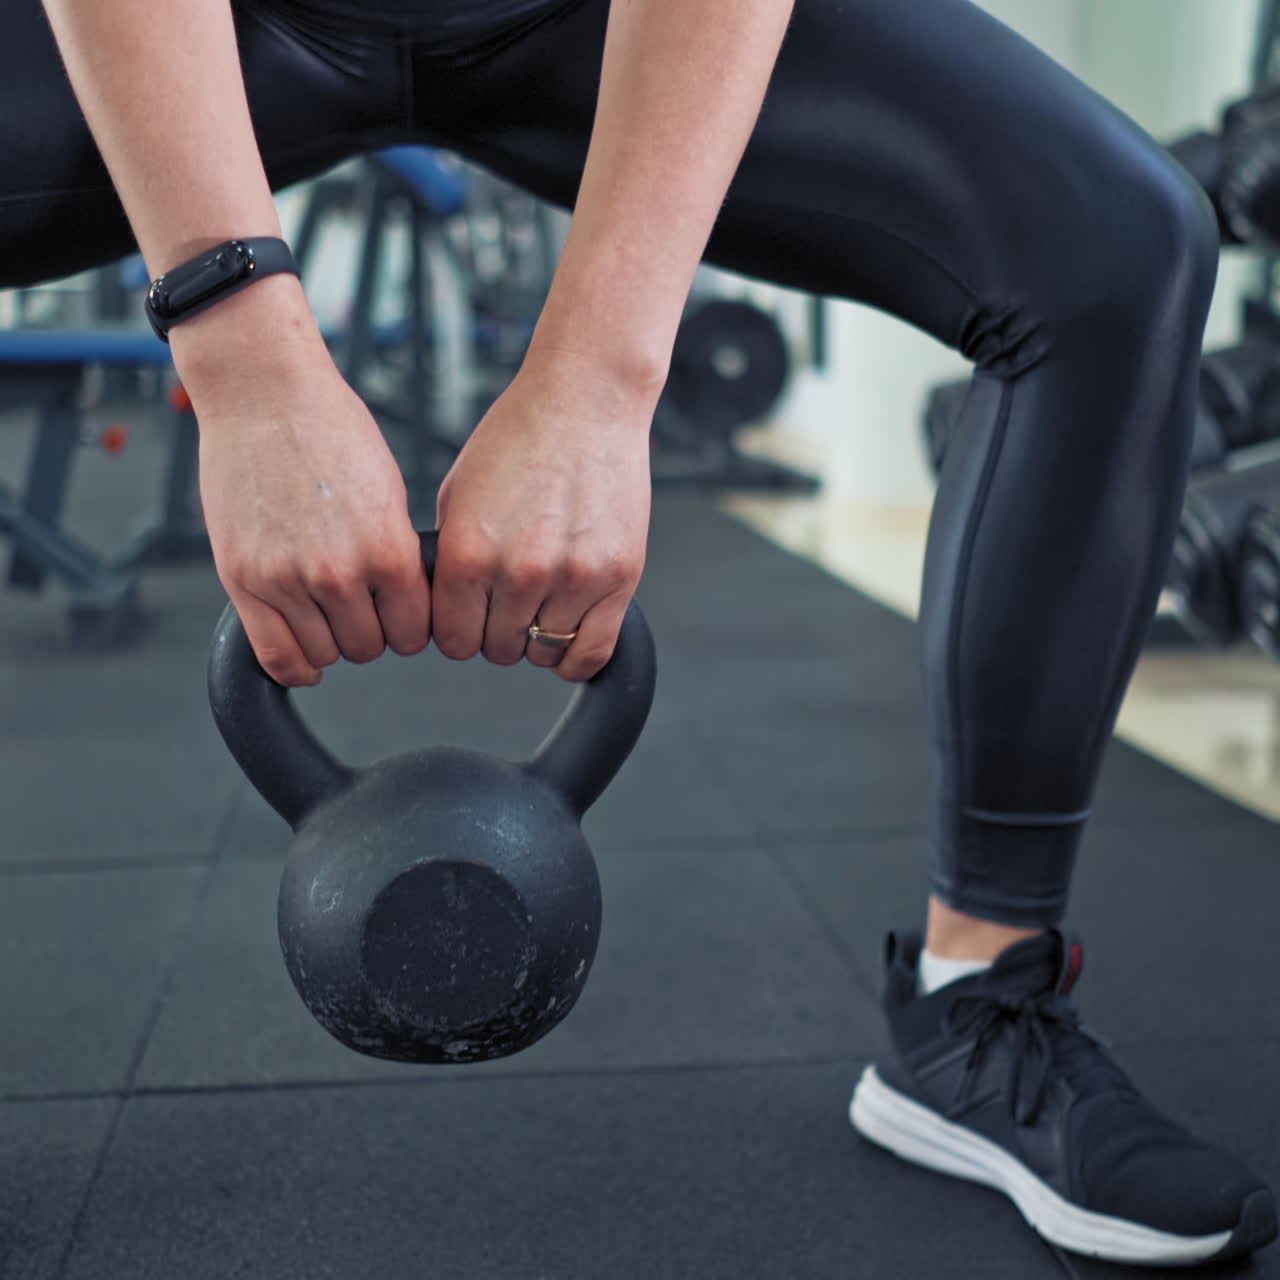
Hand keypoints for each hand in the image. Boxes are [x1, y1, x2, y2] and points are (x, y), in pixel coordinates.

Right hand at [193, 352, 430, 686]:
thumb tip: (408, 605)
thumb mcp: (390, 494)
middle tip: (363, 607)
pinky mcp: (243, 580)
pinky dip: (296, 665)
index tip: (401, 616)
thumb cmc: (331, 432)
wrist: (264, 395)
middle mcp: (339, 574)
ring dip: (332, 641)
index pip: (414, 630)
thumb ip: (395, 555)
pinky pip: (276, 656)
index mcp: (388, 551)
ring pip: (325, 654)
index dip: (411, 626)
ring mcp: (287, 580)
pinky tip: (306, 652)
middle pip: (370, 647)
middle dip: (372, 631)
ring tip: (329, 610)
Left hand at [432, 353, 652, 681]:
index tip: (468, 622)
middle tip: (505, 608)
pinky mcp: (618, 578)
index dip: (457, 633)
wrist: (586, 402)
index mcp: (470, 552)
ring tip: (538, 609)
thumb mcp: (459, 494)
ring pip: (543, 653)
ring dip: (536, 641)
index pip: (452, 638)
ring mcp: (573, 578)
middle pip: (497, 649)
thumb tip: (444, 612)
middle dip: (495, 634)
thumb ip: (451, 559)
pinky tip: (567, 640)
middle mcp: (519, 571)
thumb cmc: (521, 438)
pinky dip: (575, 659)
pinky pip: (592, 652)